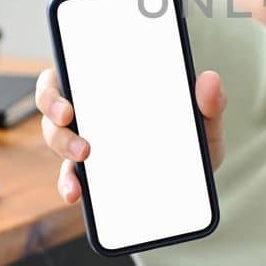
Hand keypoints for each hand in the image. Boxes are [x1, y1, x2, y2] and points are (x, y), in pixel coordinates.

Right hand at [35, 30, 227, 204]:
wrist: (196, 185)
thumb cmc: (193, 144)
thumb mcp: (206, 124)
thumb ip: (212, 104)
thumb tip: (210, 79)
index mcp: (114, 87)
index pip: (73, 72)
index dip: (58, 84)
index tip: (68, 99)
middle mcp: (94, 111)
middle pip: (54, 102)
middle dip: (53, 108)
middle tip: (70, 117)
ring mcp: (89, 142)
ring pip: (57, 136)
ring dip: (63, 143)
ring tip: (83, 155)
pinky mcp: (90, 173)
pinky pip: (70, 175)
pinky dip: (68, 183)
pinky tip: (75, 193)